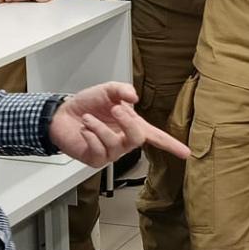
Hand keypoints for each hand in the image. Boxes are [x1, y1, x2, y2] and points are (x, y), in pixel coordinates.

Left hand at [49, 82, 190, 166]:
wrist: (62, 115)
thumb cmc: (87, 104)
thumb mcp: (107, 90)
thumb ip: (122, 90)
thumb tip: (134, 98)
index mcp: (132, 126)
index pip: (157, 137)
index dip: (172, 145)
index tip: (186, 153)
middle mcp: (124, 141)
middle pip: (137, 138)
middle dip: (127, 122)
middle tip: (115, 109)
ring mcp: (111, 152)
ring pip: (113, 143)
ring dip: (99, 127)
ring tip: (88, 118)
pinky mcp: (96, 159)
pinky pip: (98, 150)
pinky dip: (90, 136)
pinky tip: (84, 130)